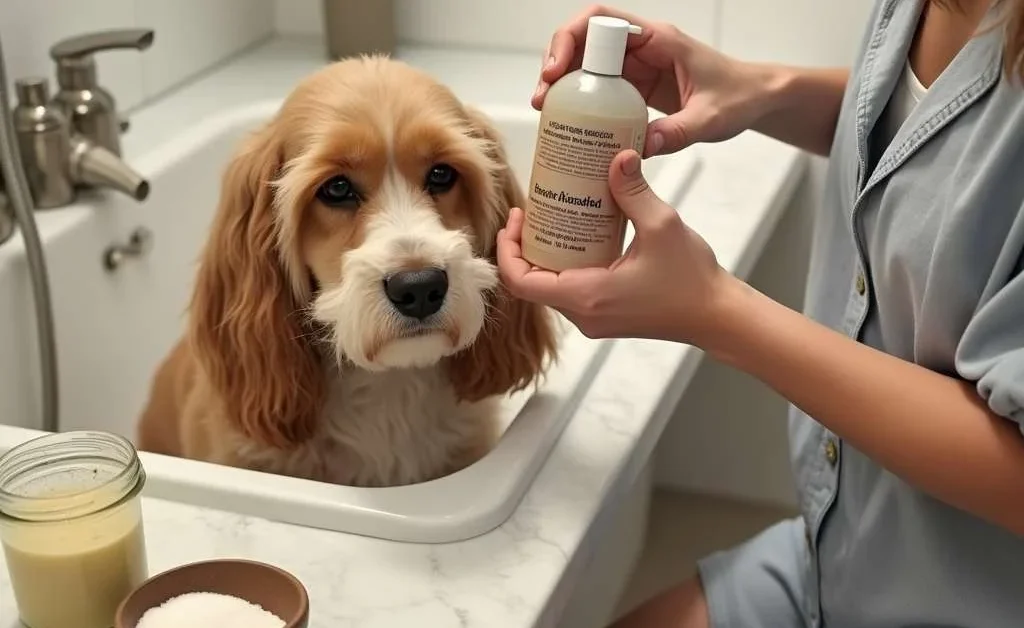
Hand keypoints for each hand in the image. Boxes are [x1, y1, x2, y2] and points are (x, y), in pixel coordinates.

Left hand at [497, 150, 734, 345]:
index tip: (517, 217)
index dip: (508, 250)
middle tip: (533, 211)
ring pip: (549, 288)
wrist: (716, 316)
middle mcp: (583, 314)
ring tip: (553, 218)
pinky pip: (570, 291)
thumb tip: (618, 156)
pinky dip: (564, 265)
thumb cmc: (692, 279)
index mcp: (587, 296)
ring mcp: (593, 319)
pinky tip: (578, 236)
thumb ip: (634, 191)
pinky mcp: (605, 316)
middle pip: (530, 284)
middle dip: (524, 247)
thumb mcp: (662, 225)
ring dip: (544, 256)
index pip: (521, 282)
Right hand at [536, 4, 775, 156]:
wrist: (754, 99)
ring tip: (547, 112)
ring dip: (563, 84)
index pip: (602, 20)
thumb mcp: (710, 119)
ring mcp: (636, 67)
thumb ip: (676, 132)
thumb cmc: (738, 96)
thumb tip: (637, 149)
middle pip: (583, 40)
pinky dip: (579, 101)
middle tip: (543, 99)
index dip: (571, 38)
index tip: (556, 70)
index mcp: (658, 39)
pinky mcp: (635, 88)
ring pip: (586, 64)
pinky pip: (599, 88)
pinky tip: (569, 124)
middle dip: (556, 64)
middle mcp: (642, 47)